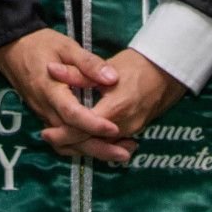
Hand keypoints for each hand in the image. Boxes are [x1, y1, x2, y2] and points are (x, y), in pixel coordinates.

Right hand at [0, 28, 127, 163]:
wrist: (13, 48)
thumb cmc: (41, 44)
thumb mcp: (67, 46)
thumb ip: (89, 63)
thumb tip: (113, 78)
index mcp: (50, 90)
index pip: (72, 114)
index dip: (93, 124)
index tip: (114, 128)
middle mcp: (46, 109)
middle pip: (71, 137)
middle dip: (99, 147)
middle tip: (126, 153)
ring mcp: (44, 116)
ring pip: (67, 143)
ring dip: (92, 151)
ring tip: (119, 153)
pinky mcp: (45, 117)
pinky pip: (62, 139)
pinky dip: (80, 146)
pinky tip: (99, 146)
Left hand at [43, 48, 185, 157]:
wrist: (166, 71)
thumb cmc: (136, 65)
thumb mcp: (105, 67)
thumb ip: (77, 72)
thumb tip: (51, 69)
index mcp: (115, 108)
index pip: (83, 129)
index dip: (62, 133)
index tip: (45, 132)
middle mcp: (124, 125)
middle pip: (90, 143)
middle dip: (68, 143)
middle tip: (48, 137)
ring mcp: (132, 130)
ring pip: (101, 145)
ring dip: (81, 144)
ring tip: (60, 139)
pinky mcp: (136, 131)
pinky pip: (112, 142)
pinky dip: (96, 142)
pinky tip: (82, 138)